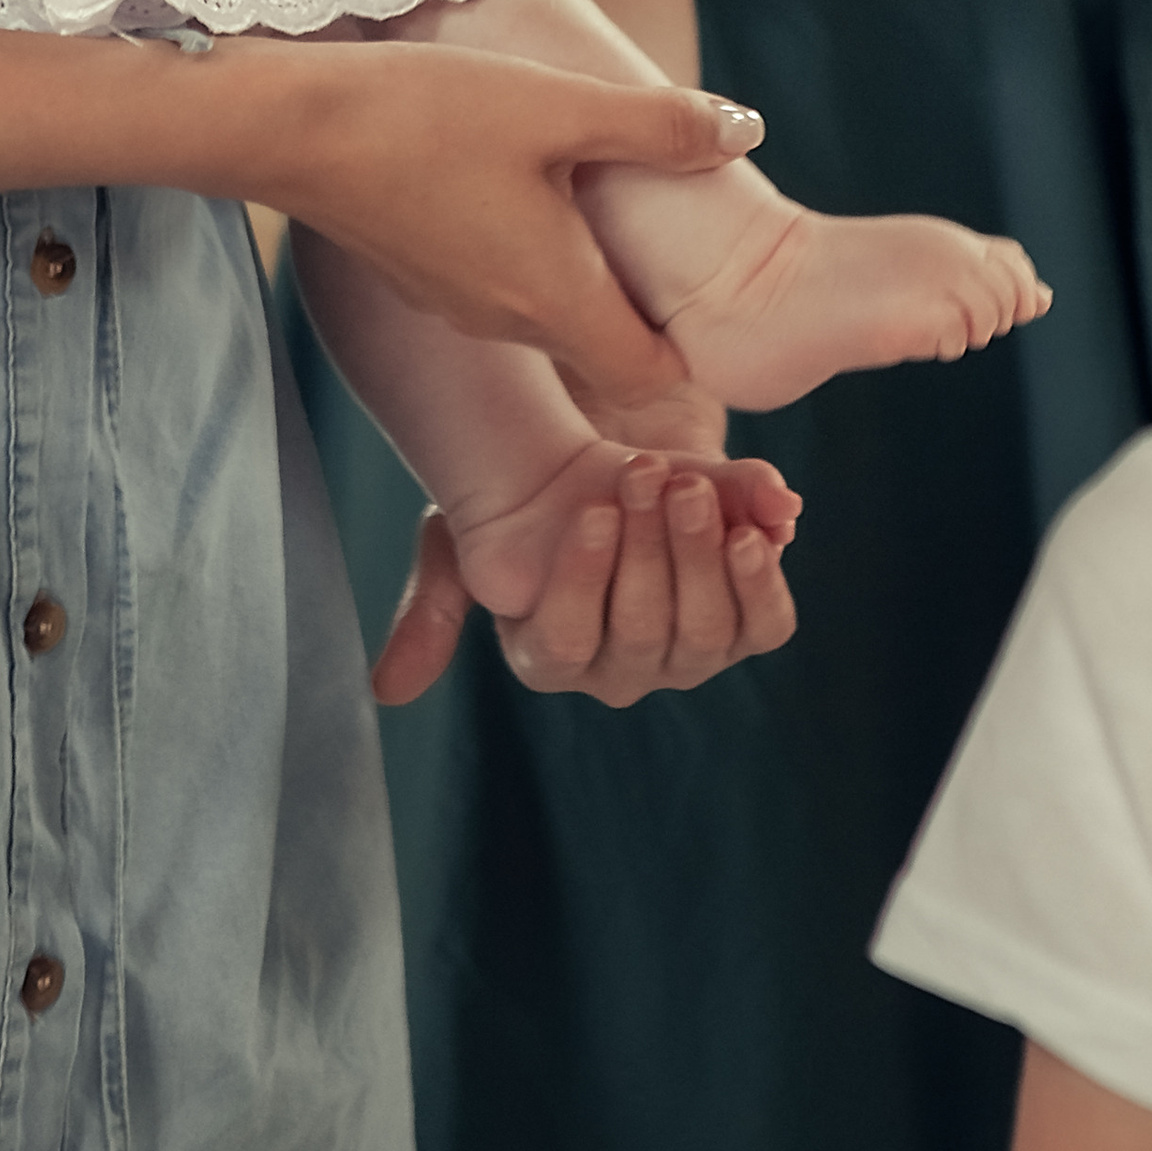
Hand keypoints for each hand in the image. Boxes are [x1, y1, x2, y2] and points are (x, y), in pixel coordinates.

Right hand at [220, 40, 766, 418]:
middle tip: (690, 252)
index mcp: (556, 300)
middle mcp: (509, 323)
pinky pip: (503, 288)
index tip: (722, 300)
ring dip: (588, 277)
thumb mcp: (561, 107)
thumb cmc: (432, 116)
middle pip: (605, 347)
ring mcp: (459, 305)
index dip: (695, 350)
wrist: (296, 128)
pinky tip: (533, 186)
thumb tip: (747, 131)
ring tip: (616, 206)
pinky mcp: (424, 276)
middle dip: (649, 314)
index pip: (653, 375)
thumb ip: (659, 125)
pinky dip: (535, 256)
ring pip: (553, 314)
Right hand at [373, 450, 799, 709]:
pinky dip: (760, 581)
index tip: (589, 507)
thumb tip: (387, 692)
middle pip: (643, 635)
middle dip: (647, 549)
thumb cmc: (532, 502)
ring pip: (704, 633)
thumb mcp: (462, 541)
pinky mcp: (746, 624)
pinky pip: (763, 625)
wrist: (615, 458)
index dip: (583, 578)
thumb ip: (434, 610)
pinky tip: (752, 531)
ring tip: (686, 488)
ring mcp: (688, 653)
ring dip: (700, 557)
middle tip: (642, 476)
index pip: (567, 641)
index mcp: (551, 656)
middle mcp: (622, 670)